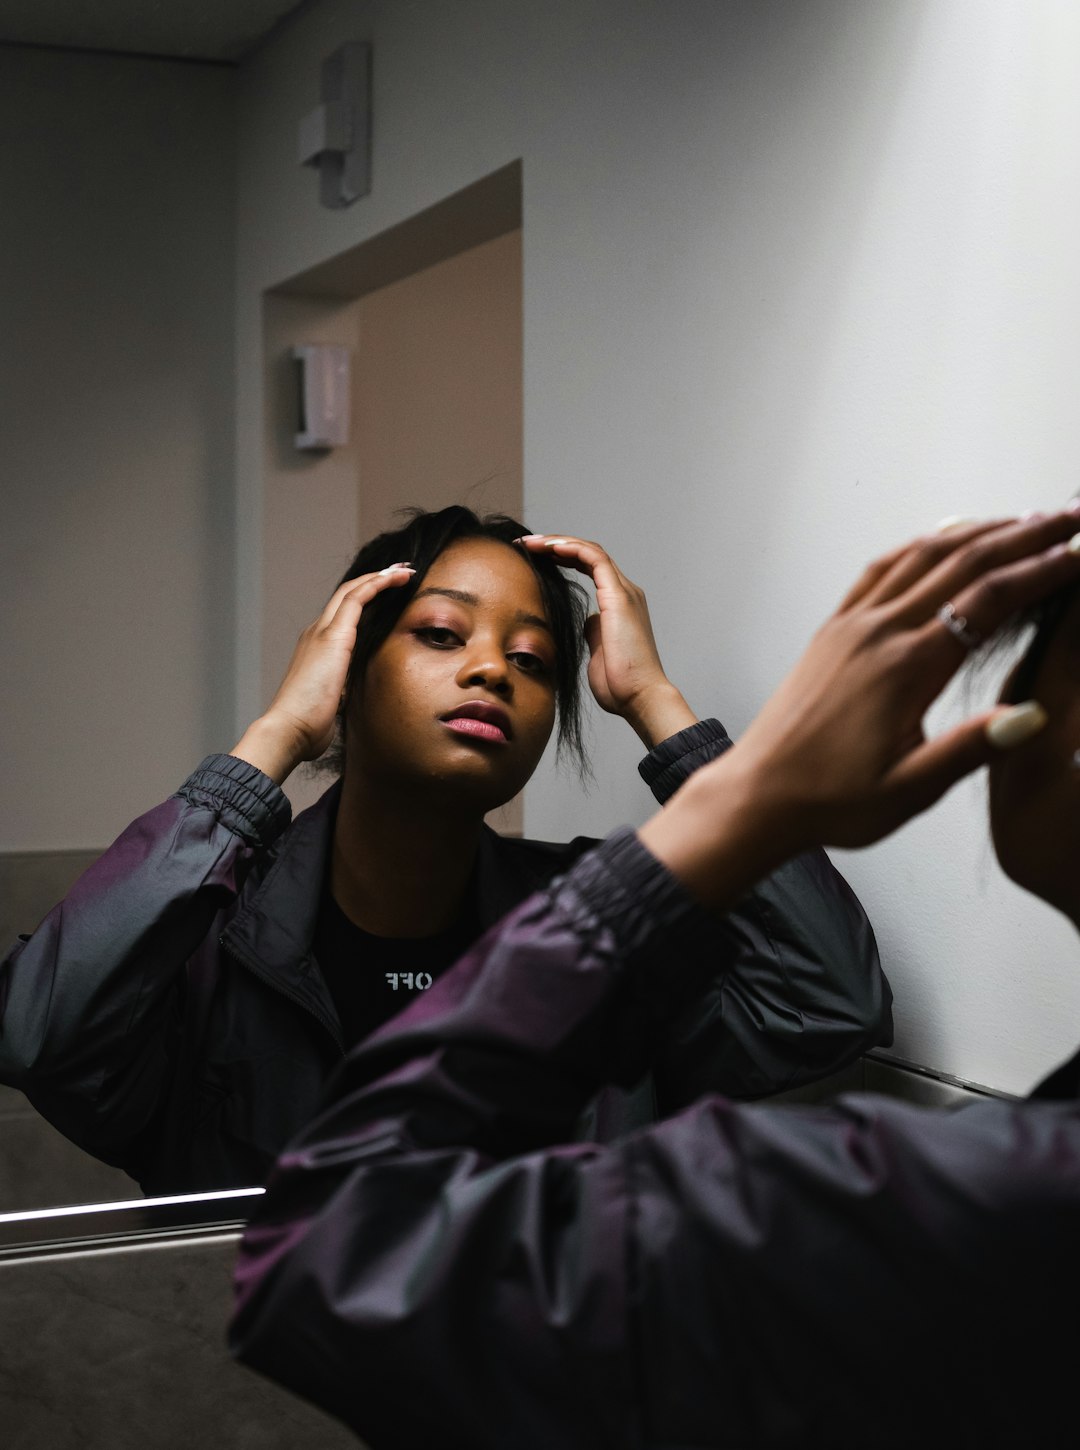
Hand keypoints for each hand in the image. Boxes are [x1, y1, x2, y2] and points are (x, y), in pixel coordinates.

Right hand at [231, 566, 414, 782]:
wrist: (290, 729)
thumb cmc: (309, 724)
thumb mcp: (333, 701)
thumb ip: (343, 690)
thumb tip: (353, 694)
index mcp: (316, 648)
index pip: (342, 614)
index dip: (365, 599)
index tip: (388, 593)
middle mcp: (316, 633)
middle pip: (347, 594)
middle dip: (375, 579)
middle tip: (400, 571)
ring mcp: (322, 632)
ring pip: (352, 590)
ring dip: (380, 577)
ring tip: (404, 570)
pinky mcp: (332, 636)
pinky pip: (357, 598)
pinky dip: (378, 584)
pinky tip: (396, 578)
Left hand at [516, 534, 696, 746]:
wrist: (639, 697)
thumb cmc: (619, 684)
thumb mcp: (597, 652)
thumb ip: (592, 633)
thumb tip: (585, 623)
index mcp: (618, 604)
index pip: (588, 566)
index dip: (560, 558)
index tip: (531, 558)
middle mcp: (624, 592)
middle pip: (587, 554)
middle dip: (554, 545)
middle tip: (525, 544)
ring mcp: (624, 592)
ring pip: (589, 550)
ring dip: (558, 543)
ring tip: (530, 542)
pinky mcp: (619, 596)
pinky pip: (594, 558)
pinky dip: (571, 548)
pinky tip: (548, 548)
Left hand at [640, 510, 1079, 904]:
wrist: (759, 795)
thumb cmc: (829, 800)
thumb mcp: (909, 790)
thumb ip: (970, 750)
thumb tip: (1032, 717)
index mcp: (905, 668)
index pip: (989, 600)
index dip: (1042, 570)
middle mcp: (877, 633)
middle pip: (963, 563)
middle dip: (1025, 535)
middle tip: (1070, 520)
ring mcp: (851, 626)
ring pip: (922, 556)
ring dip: (978, 531)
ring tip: (1023, 519)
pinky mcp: (833, 631)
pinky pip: (881, 570)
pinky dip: (920, 545)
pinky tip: (942, 538)